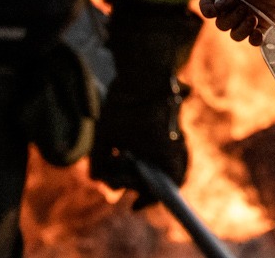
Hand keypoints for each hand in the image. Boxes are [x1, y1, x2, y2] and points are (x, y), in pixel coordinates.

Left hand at [89, 77, 189, 207]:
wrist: (143, 69)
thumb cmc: (125, 105)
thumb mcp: (105, 137)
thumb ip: (100, 163)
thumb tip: (98, 180)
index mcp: (165, 156)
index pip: (165, 190)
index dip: (148, 200)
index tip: (134, 206)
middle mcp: (176, 148)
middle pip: (165, 177)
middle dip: (140, 181)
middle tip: (119, 177)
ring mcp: (177, 136)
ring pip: (167, 163)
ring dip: (145, 167)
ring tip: (122, 158)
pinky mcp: (172, 125)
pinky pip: (167, 148)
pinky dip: (151, 154)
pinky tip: (129, 146)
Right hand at [199, 0, 274, 42]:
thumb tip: (220, 7)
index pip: (208, 3)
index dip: (207, 10)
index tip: (215, 11)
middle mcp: (235, 5)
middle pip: (221, 23)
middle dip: (230, 19)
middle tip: (244, 9)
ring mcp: (248, 16)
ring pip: (234, 34)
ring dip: (241, 31)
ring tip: (253, 20)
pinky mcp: (263, 25)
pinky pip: (252, 39)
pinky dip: (253, 39)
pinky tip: (258, 33)